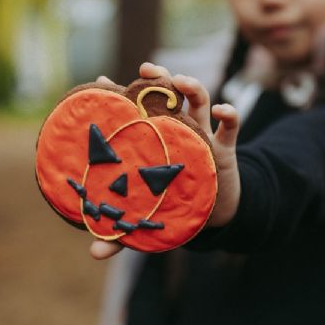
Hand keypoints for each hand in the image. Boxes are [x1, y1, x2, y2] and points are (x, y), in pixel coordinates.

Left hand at [89, 62, 240, 259]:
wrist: (216, 214)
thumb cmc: (176, 206)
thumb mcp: (149, 217)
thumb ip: (123, 234)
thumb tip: (93, 254)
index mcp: (154, 140)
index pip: (134, 110)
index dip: (118, 94)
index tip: (100, 82)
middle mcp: (177, 130)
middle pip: (167, 94)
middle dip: (157, 77)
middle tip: (145, 70)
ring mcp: (202, 134)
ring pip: (198, 99)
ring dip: (191, 86)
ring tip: (180, 80)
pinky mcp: (225, 147)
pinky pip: (231, 124)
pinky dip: (228, 113)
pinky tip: (222, 110)